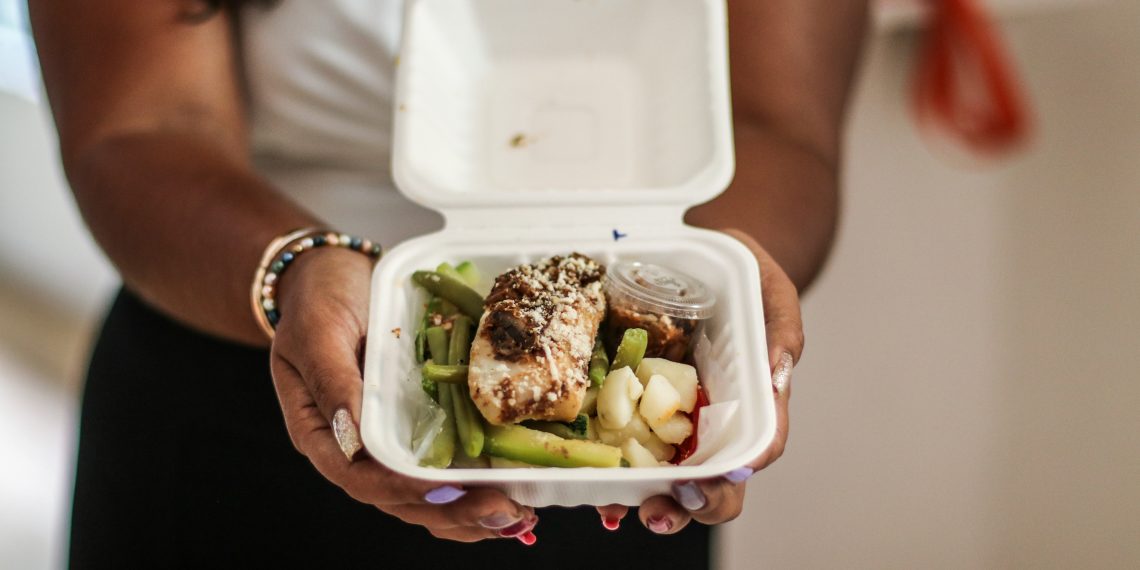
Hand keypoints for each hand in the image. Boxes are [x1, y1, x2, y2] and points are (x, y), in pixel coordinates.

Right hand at [268, 247, 536, 542]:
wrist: (334, 277)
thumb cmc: (318, 300)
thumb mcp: (317, 331)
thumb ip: (331, 380)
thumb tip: (351, 435)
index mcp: (321, 433)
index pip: (359, 477)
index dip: (403, 489)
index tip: (444, 490)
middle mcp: (355, 449)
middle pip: (401, 498)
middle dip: (453, 511)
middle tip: (501, 511)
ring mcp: (389, 443)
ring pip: (426, 497)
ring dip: (471, 513)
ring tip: (515, 517)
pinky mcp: (418, 429)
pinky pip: (445, 470)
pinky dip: (476, 487)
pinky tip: (512, 499)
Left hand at [597, 229, 802, 533]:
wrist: (704, 260)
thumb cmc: (747, 278)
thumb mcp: (771, 289)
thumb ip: (780, 328)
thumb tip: (777, 373)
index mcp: (755, 400)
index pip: (757, 449)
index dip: (734, 475)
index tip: (708, 482)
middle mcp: (718, 421)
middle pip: (716, 482)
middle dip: (690, 505)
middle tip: (659, 507)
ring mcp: (679, 420)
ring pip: (672, 478)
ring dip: (647, 501)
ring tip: (617, 510)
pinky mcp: (641, 409)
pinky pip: (631, 449)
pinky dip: (614, 473)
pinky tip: (593, 483)